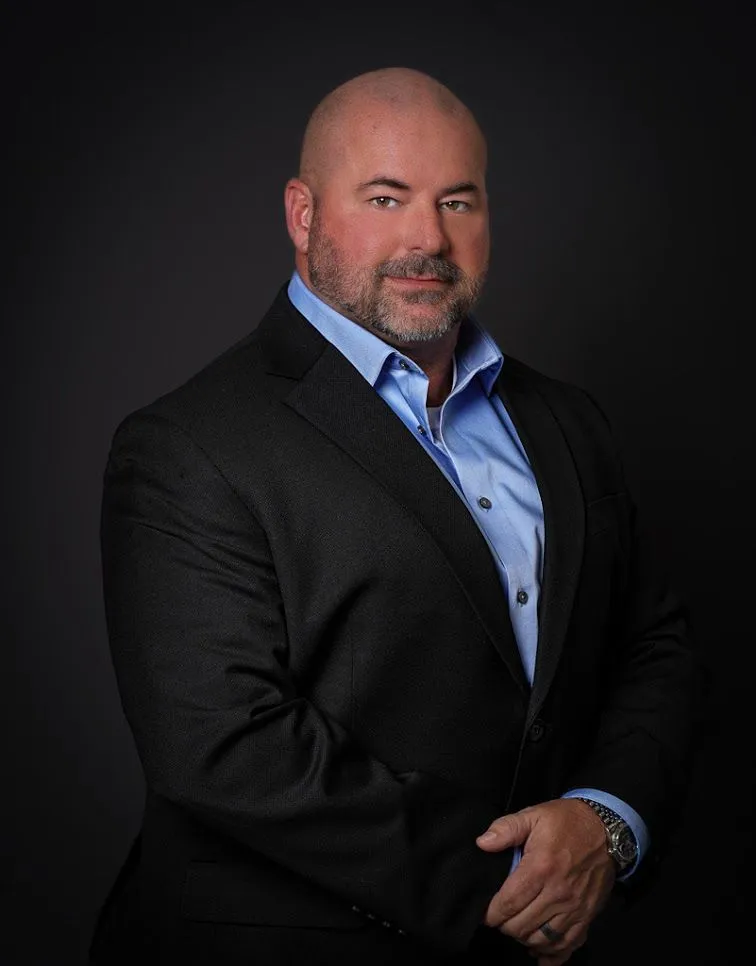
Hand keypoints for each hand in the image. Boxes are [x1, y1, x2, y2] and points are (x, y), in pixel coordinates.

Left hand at [476, 799, 615, 963]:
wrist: (605, 828)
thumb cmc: (566, 821)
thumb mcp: (533, 815)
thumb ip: (505, 828)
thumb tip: (482, 843)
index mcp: (541, 867)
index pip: (509, 903)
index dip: (492, 914)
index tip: (485, 914)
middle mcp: (558, 893)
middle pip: (522, 926)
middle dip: (505, 926)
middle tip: (500, 918)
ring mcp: (575, 908)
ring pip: (542, 940)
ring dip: (525, 939)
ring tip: (517, 928)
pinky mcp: (587, 915)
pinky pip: (568, 945)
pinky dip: (552, 954)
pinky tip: (540, 951)